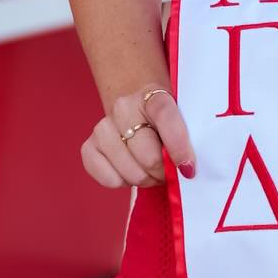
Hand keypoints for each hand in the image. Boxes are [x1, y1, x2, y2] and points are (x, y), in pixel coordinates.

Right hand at [81, 81, 196, 190]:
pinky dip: (124, 183)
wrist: (137, 108)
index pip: (166, 118)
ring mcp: (103, 127)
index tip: (188, 169)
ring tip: (151, 170)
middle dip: (163, 172)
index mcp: (152, 95)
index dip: (180, 148)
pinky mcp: (89, 147)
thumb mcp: (181, 118)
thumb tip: (188, 169)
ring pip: (131, 172)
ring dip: (146, 179)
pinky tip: (130, 169)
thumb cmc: (164, 120)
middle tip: (168, 170)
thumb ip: (188, 137)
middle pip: (149, 157)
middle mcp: (123, 107)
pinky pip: (109, 180)